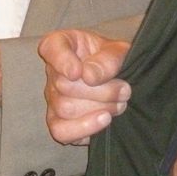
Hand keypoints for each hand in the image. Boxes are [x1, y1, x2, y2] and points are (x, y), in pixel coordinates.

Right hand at [38, 28, 130, 144]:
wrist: (119, 80)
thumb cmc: (113, 60)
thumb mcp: (118, 51)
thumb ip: (107, 59)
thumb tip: (90, 76)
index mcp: (62, 44)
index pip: (52, 47)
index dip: (63, 61)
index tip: (78, 71)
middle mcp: (52, 72)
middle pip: (64, 85)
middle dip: (100, 91)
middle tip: (124, 90)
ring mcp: (52, 99)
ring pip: (65, 109)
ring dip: (99, 108)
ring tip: (120, 104)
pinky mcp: (58, 122)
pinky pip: (61, 131)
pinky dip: (84, 128)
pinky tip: (105, 120)